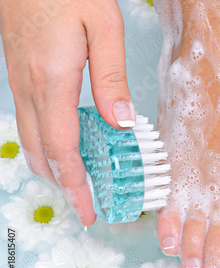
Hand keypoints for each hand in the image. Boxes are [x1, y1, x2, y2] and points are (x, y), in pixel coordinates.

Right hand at [0, 0, 134, 227]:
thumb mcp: (104, 27)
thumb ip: (112, 78)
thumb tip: (122, 124)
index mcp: (53, 79)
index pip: (63, 149)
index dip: (76, 184)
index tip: (89, 209)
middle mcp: (30, 87)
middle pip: (41, 153)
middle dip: (64, 185)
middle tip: (85, 207)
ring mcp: (19, 81)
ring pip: (30, 140)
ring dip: (52, 168)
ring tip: (76, 184)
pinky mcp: (20, 74)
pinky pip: (29, 122)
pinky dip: (45, 146)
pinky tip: (64, 149)